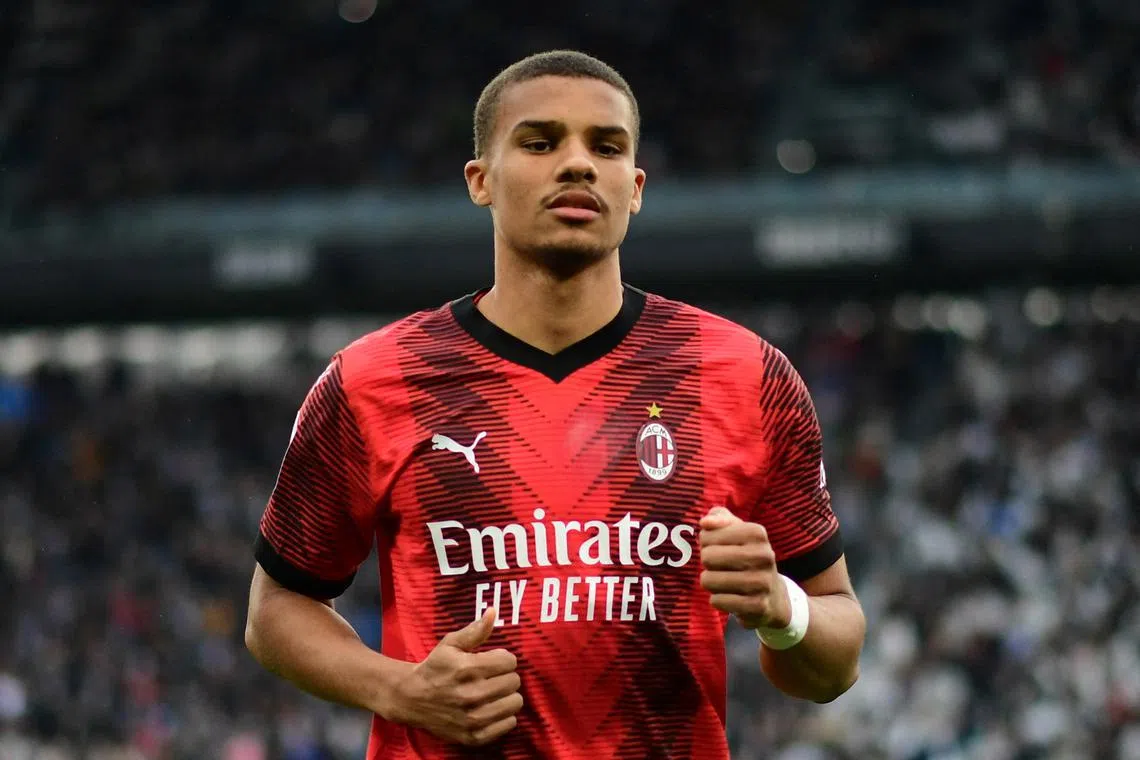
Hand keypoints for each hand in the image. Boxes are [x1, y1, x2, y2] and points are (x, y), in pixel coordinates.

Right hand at [389, 608, 522, 746]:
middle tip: (492, 677)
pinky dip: (504, 716)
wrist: (411, 698)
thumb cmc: (434, 667)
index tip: (493, 661)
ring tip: (494, 692)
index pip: (510, 661)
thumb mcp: (450, 644)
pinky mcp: (474, 736)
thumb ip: (475, 630)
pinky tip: (491, 708)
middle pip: (514, 681)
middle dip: (505, 676)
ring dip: (507, 696)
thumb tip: (493, 611)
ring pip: (514, 703)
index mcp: (467, 669)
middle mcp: (472, 695)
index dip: (503, 658)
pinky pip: (508, 724)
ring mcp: (473, 718)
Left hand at [699, 507, 790, 629]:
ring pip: (709, 580)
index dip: (706, 544)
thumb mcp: (736, 531)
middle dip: (707, 564)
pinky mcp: (757, 605)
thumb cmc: (746, 556)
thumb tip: (705, 523)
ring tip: (724, 581)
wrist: (774, 596)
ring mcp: (762, 582)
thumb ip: (718, 518)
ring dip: (711, 582)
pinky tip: (729, 597)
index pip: (707, 535)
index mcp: (757, 533)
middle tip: (721, 567)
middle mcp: (764, 555)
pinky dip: (717, 599)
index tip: (719, 548)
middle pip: (707, 557)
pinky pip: (717, 600)